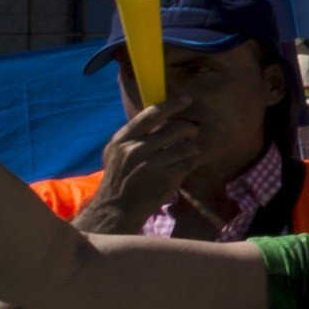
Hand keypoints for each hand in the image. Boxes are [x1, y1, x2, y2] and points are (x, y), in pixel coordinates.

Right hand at [78, 95, 211, 228]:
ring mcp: (150, 164)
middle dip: (189, 128)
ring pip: (186, 146)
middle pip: (175, 128)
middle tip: (193, 130)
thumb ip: (135, 135)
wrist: (115, 209)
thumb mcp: (117, 152)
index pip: (151, 114)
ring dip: (192, 147)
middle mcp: (134, 149)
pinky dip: (191, 162)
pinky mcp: (164, 178)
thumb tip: (159, 115)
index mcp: (122, 139)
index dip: (171, 105)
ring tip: (189, 150)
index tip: (186, 99)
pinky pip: (189, 163)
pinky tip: (186, 164)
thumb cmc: (119, 178)